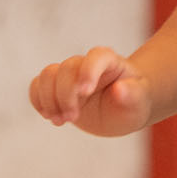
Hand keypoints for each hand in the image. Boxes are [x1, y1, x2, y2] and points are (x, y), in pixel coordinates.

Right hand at [28, 46, 152, 135]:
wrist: (121, 109)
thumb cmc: (133, 102)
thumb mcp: (139, 101)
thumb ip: (132, 94)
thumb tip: (120, 89)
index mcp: (110, 61)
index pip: (96, 56)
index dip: (88, 70)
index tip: (86, 92)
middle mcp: (86, 64)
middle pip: (67, 68)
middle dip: (66, 95)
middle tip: (72, 118)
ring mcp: (69, 75)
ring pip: (48, 75)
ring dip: (48, 99)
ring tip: (60, 121)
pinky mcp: (56, 88)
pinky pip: (37, 86)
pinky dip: (38, 100)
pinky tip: (49, 116)